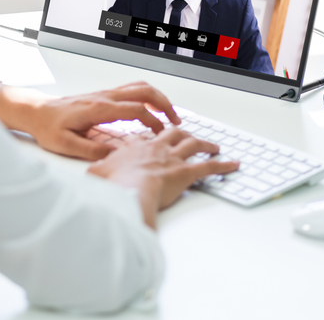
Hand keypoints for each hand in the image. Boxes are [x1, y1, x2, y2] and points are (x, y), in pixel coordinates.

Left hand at [0, 80, 181, 160]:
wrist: (35, 112)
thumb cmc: (48, 127)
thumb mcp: (65, 145)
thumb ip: (90, 151)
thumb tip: (116, 155)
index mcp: (98, 108)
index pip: (135, 109)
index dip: (152, 122)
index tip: (160, 135)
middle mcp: (104, 97)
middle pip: (143, 91)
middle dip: (163, 104)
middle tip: (175, 121)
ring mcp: (104, 94)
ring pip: (139, 87)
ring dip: (157, 98)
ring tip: (168, 115)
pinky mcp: (103, 96)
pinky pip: (131, 90)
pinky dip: (146, 97)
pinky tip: (150, 111)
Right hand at [88, 128, 239, 228]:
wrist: (128, 191)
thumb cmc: (113, 185)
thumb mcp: (95, 176)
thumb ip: (96, 173)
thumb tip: (89, 176)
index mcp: (134, 148)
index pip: (141, 138)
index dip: (146, 137)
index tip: (149, 137)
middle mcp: (155, 148)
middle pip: (171, 133)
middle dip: (181, 132)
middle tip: (186, 133)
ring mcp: (172, 158)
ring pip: (193, 143)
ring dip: (206, 144)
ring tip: (214, 145)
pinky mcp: (186, 172)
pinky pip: (209, 166)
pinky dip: (223, 165)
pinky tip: (233, 165)